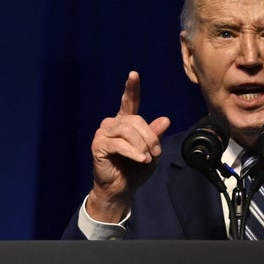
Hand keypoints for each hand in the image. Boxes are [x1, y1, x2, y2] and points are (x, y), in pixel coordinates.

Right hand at [87, 71, 169, 222]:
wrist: (120, 189)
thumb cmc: (134, 170)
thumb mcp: (151, 152)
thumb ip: (155, 136)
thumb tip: (165, 120)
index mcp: (125, 123)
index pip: (129, 102)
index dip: (132, 88)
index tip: (134, 74)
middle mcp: (112, 124)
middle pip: (136, 120)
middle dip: (150, 137)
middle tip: (155, 153)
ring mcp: (103, 134)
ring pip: (128, 131)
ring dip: (142, 146)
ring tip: (146, 158)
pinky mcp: (98, 145)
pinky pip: (119, 144)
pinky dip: (133, 152)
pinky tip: (140, 159)